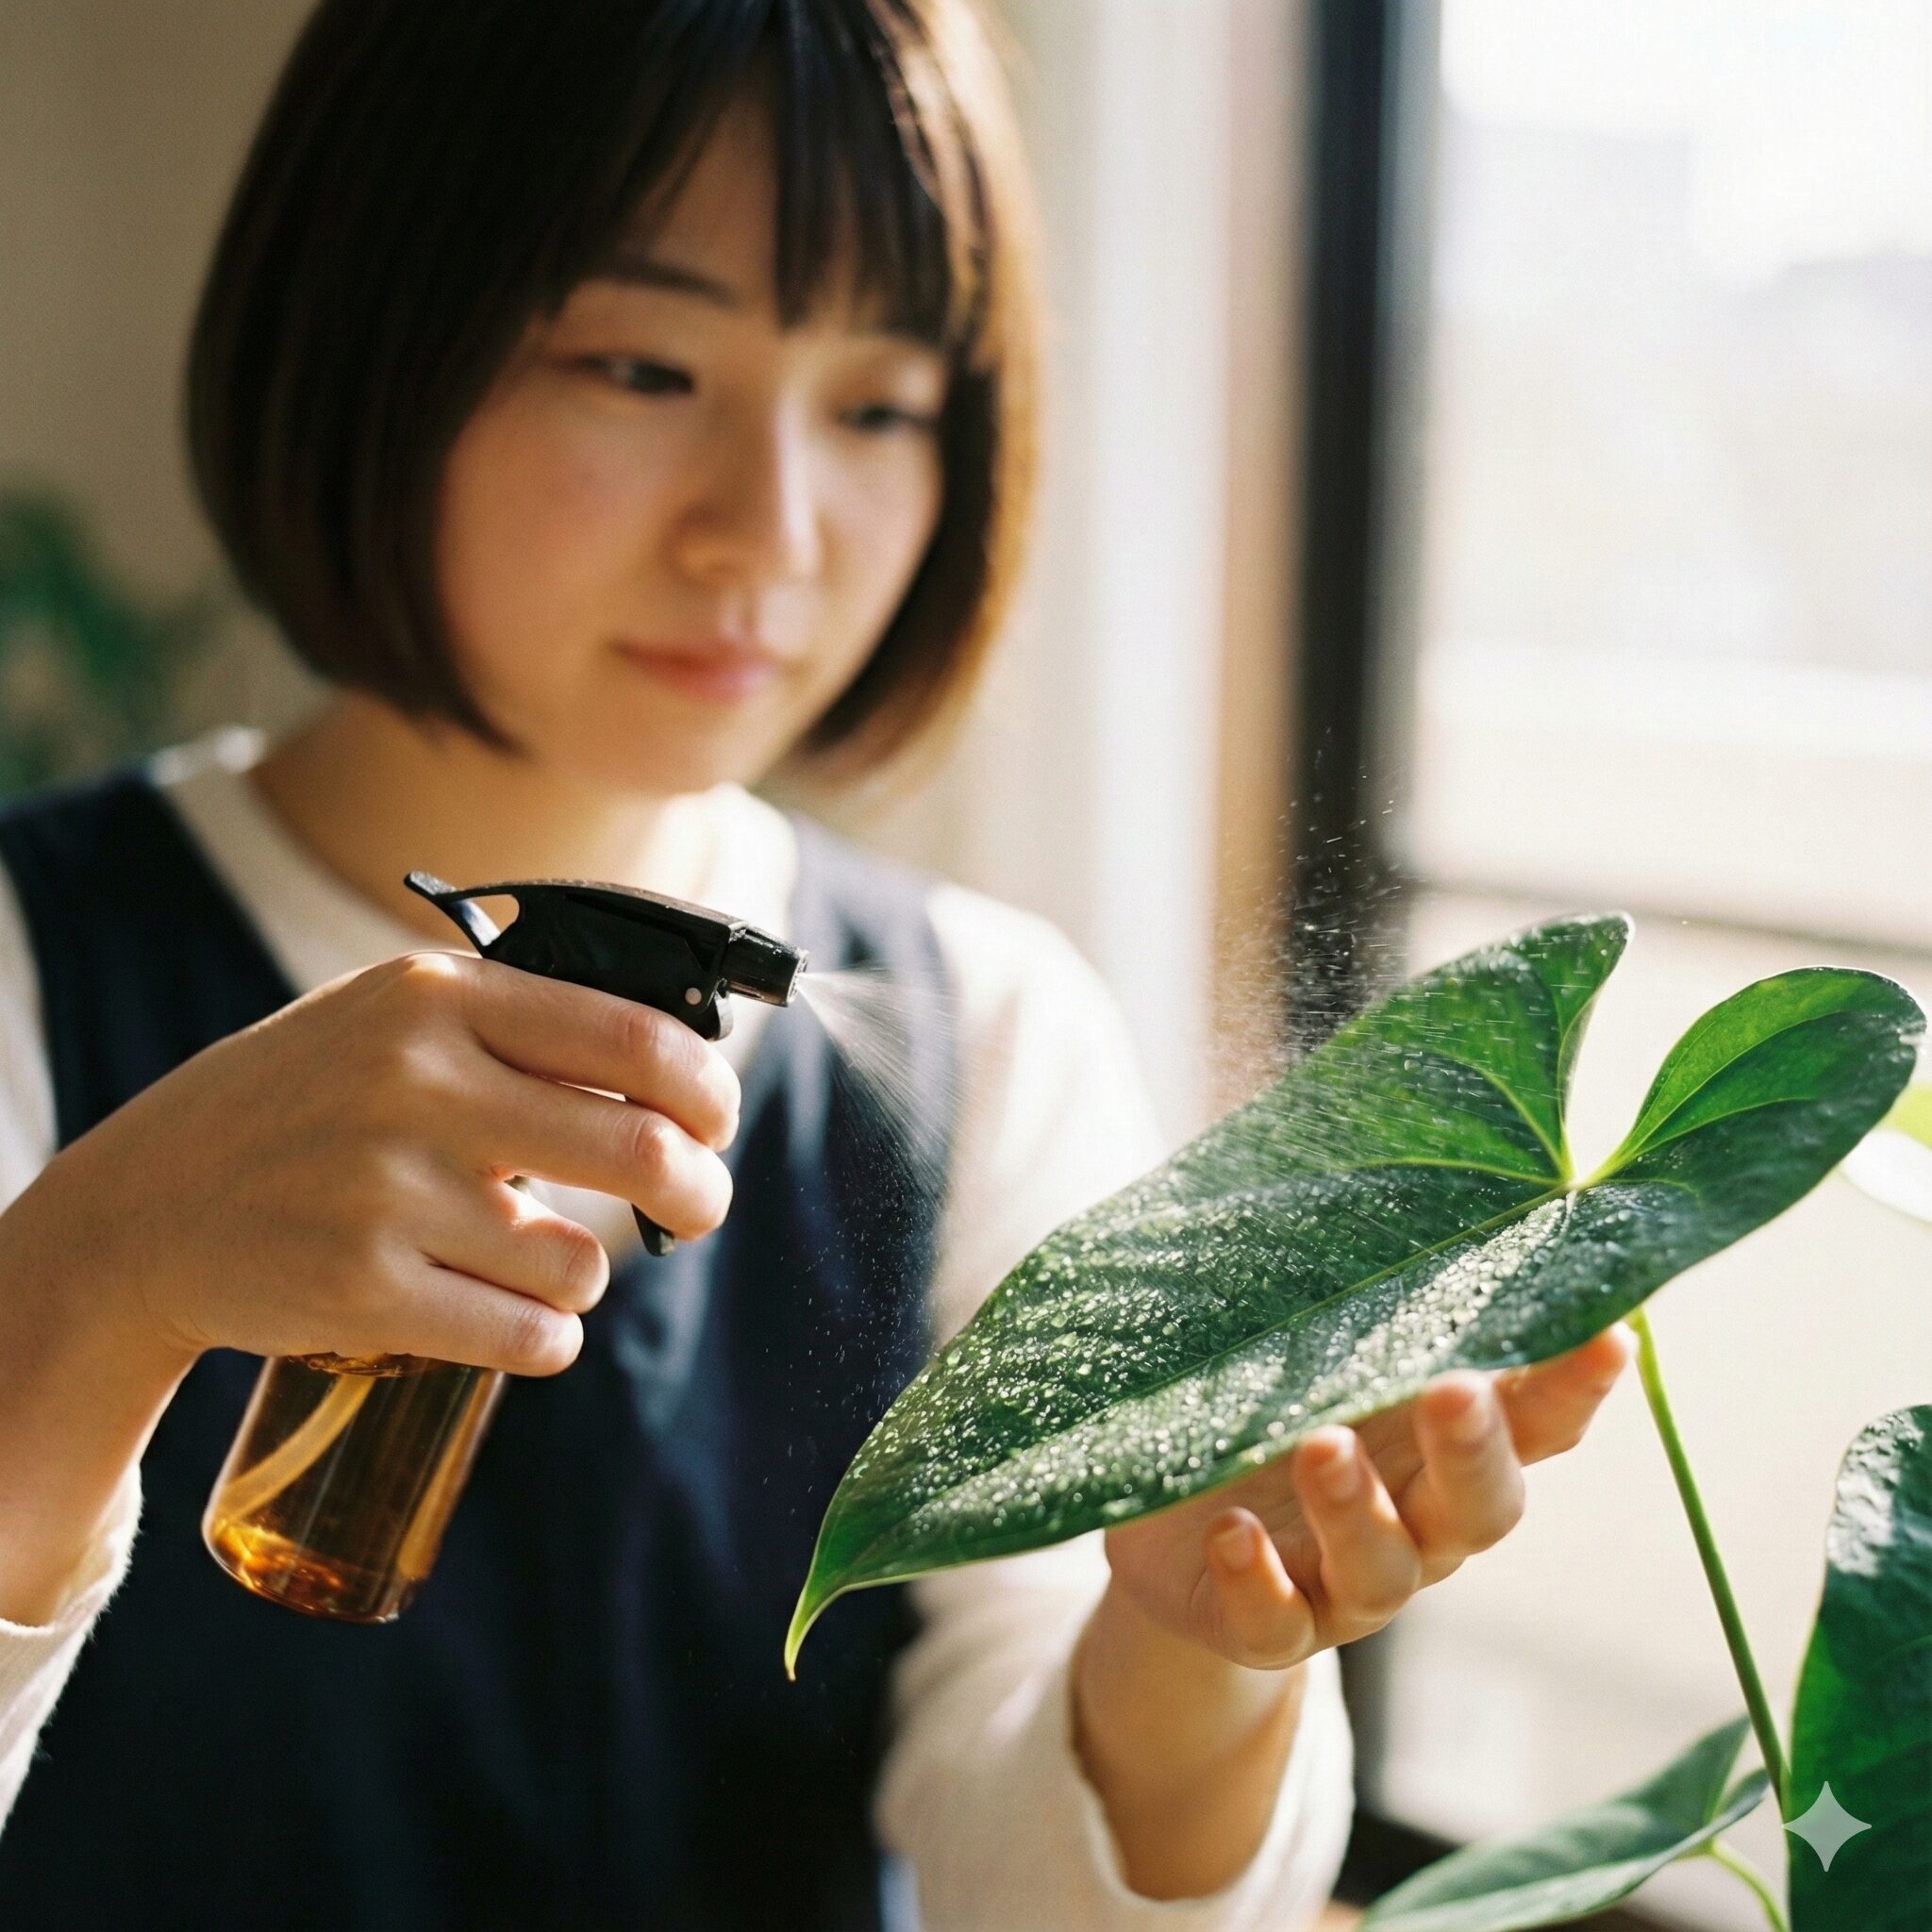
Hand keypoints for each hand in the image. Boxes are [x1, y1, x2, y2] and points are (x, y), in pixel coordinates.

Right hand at [7, 951, 739, 1384]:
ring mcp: (387, 1189)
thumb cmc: (309, 1106)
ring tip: (533, 1262)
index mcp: (437, 998)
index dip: (706, 1088)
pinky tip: (514, 1319)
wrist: (147, 1207)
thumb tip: (685, 1068)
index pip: (634, 1035)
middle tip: (700, 1204)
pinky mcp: (364, 1290)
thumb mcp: (399, 1022)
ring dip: (584, 1274)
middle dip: (699, 1189)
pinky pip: (532, 1335)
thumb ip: (522, 1027)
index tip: (717, 1120)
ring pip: (584, 1263)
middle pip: (639, 1148)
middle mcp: (416, 1083)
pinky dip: (547, 1337)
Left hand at [1101, 1325, 1634, 1669]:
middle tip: (1454, 1391)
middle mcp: (1420, 1519)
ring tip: (1322, 1447)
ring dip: (1359, 1509)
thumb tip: (1396, 1154)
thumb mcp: (1308, 1336)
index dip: (1578, 1385)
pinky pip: (1275, 1622)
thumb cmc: (1265, 1400)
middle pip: (1483, 1506)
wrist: (1169, 1526)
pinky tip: (1231, 1533)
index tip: (1609, 1333)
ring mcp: (1346, 1582)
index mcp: (1443, 1440)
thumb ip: (1359, 1277)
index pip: (1539, 1420)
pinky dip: (1256, 1582)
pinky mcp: (1267, 1624)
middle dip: (1475, 1451)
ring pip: (1383, 1569)